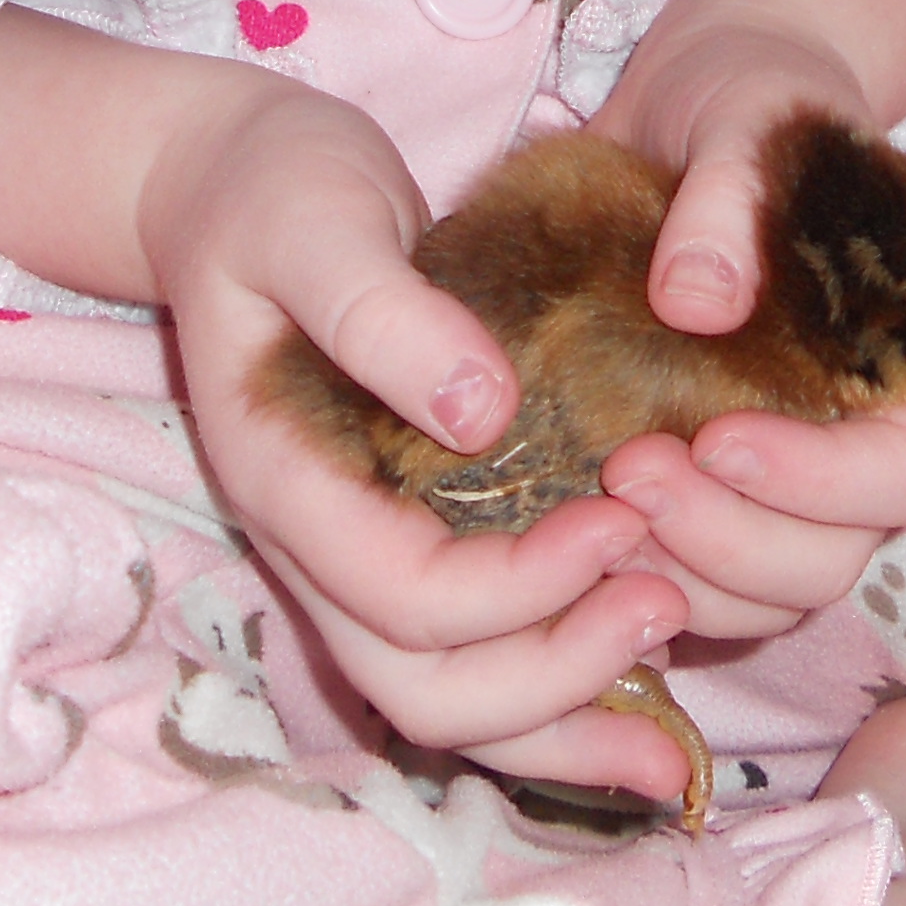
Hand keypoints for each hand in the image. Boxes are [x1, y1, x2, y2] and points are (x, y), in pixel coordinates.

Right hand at [139, 73, 706, 807]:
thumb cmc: (274, 192)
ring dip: (562, 721)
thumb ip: (382, 314)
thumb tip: (480, 413)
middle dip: (550, 674)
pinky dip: (557, 697)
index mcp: (287, 480)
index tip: (623, 513)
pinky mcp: (409, 540)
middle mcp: (320, 546)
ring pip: (449, 703)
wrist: (231, 184)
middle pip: (422, 687)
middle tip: (666, 602)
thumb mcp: (316, 221)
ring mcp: (359, 555)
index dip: (518, 584)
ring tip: (673, 713)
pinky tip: (646, 703)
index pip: (403, 593)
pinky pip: (476, 659)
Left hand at [585, 0, 905, 637]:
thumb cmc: (749, 105)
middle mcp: (858, 441)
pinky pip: (703, 588)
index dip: (819, 479)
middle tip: (626, 473)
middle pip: (834, 556)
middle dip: (732, 538)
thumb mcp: (746, 115)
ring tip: (595, 507)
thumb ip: (732, 196)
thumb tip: (698, 300)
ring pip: (770, 594)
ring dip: (685, 575)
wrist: (697, 110)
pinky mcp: (713, 496)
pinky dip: (647, 582)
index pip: (904, 470)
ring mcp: (787, 483)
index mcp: (903, 362)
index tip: (714, 434)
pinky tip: (578, 530)